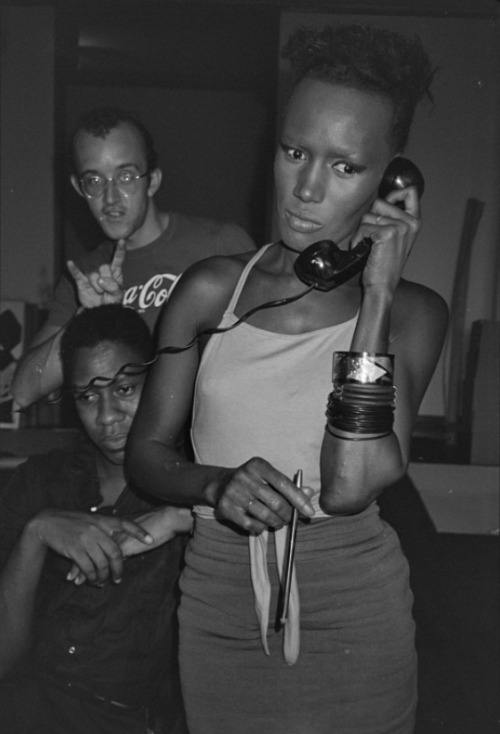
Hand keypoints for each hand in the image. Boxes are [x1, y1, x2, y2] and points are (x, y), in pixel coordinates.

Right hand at [30, 509, 151, 585]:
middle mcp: (96, 529)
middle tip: (118, 578)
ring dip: (104, 576)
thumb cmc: (71, 522)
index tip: (151, 540)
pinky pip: (88, 568)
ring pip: (102, 563)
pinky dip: (92, 576)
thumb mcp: (89, 519)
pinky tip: (92, 580)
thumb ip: (103, 527)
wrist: (47, 522)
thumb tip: (118, 537)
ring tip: (103, 582)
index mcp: (102, 519)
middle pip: (115, 552)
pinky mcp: (75, 550)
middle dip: (119, 568)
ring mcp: (86, 539)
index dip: (139, 532)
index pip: (125, 523)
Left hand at [66, 507, 192, 585]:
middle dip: (78, 562)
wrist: (168, 518)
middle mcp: (111, 531)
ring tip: (75, 582)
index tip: (73, 560)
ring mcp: (115, 538)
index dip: (81, 550)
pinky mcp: (123, 547)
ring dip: (84, 570)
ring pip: (94, 556)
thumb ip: (128, 534)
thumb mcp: (138, 527)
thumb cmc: (157, 522)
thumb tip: (124, 543)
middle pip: (87, 548)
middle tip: (70, 576)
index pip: (91, 539)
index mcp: (113, 524)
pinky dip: (95, 572)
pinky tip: (90, 581)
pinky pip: (104, 562)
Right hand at [67, 239, 125, 307]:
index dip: (120, 250)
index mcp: (115, 272)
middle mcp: (103, 271)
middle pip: (104, 267)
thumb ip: (114, 287)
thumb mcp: (118, 296)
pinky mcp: (81, 281)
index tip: (122, 240)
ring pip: (94, 275)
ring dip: (97, 287)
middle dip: (106, 280)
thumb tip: (101, 280)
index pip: (118, 259)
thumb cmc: (111, 301)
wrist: (100, 311)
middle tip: (106, 291)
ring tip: (99, 293)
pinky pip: (77, 274)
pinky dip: (73, 269)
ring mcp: (91, 276)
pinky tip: (70, 263)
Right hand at [208, 457, 314, 534]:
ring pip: (264, 515)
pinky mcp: (226, 507)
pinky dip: (262, 527)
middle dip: (288, 514)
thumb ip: (288, 485)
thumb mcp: (268, 477)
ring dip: (277, 523)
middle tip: (290, 518)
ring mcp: (234, 492)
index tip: (310, 512)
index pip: (283, 483)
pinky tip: (263, 524)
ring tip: (279, 522)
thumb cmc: (252, 481)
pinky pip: (251, 524)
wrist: (220, 485)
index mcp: (258, 465)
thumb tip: (309, 493)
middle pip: (275, 502)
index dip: (299, 499)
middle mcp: (244, 477)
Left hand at [355, 186, 420, 293]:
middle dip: (370, 218)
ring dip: (362, 230)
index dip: (394, 193)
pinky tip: (362, 249)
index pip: (411, 191)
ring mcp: (400, 227)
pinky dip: (357, 239)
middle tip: (372, 236)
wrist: (383, 286)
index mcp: (415, 222)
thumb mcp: (397, 238)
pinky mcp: (386, 233)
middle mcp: (410, 223)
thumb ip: (394, 219)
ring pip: (368, 215)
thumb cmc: (386, 264)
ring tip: (368, 245)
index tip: (384, 205)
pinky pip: (363, 227)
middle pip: (380, 202)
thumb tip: (379, 203)